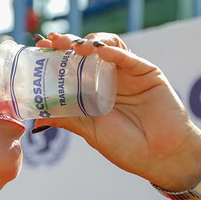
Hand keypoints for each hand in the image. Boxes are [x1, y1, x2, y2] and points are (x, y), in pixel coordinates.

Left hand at [34, 32, 200, 190]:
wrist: (162, 158)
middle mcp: (109, 79)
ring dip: (89, 43)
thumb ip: (69, 119)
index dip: (56, 56)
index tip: (41, 48)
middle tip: (52, 41)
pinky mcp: (148, 73)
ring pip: (107, 47)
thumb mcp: (91, 132)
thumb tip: (38, 115)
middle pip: (86, 53)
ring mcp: (128, 74)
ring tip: (75, 47)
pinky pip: (129, 58)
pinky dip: (114, 52)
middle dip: (68, 44)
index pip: (71, 67)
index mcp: (93, 92)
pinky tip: (100, 50)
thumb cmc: (127, 147)